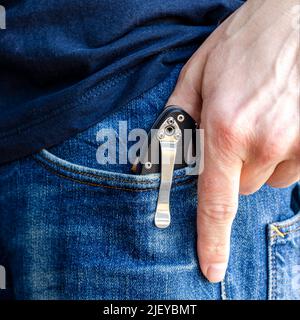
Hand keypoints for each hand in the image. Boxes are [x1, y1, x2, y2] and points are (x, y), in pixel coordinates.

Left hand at [167, 0, 299, 282]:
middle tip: (233, 132)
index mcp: (226, 128)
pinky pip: (294, 165)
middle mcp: (266, 141)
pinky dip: (283, 151)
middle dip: (232, 169)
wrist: (293, 15)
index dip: (212, 240)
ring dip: (260, 158)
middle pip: (241, 187)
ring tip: (260, 119)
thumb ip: (176, 116)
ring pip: (269, 176)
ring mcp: (299, 141)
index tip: (211, 267)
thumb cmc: (244, 42)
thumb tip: (162, 147)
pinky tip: (280, 120)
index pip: (216, 201)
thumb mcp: (197, 74)